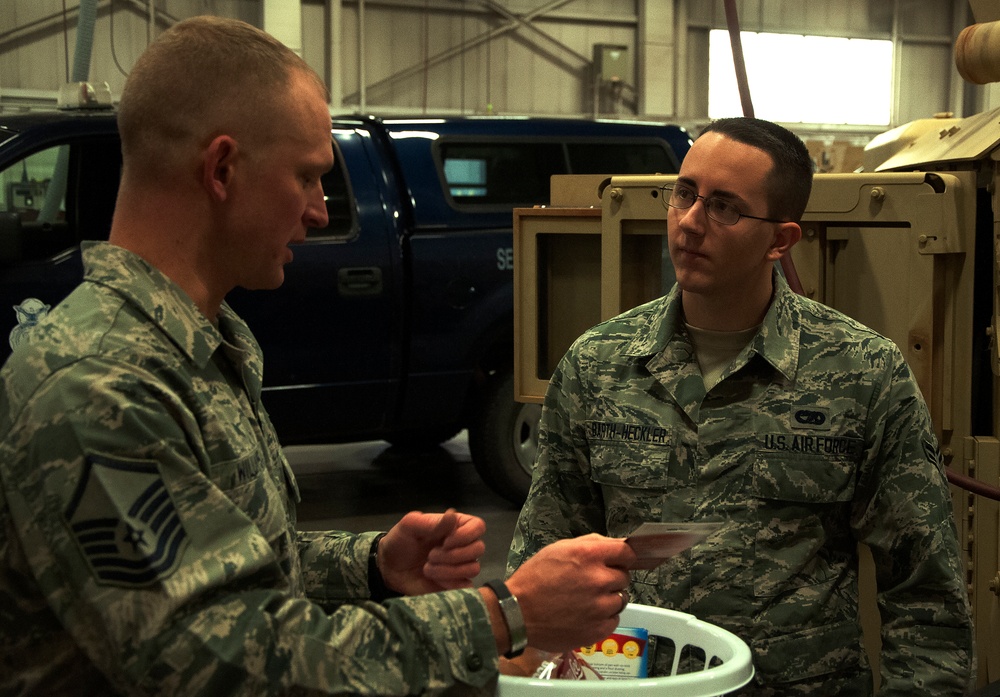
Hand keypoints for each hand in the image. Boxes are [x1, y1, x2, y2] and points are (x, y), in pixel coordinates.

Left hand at [378, 509, 486, 595]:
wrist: (389, 568)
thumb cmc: (400, 542)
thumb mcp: (410, 526)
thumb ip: (432, 522)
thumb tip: (453, 514)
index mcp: (455, 527)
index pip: (478, 526)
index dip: (466, 535)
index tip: (445, 541)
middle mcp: (462, 545)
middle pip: (478, 549)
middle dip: (453, 555)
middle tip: (431, 556)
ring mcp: (461, 566)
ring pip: (474, 568)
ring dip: (448, 570)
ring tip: (428, 568)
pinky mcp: (456, 585)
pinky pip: (467, 586)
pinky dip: (450, 584)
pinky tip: (434, 579)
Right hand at [504, 534, 636, 653]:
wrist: (517, 612)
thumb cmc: (535, 578)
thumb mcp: (559, 549)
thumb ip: (590, 544)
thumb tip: (615, 545)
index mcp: (589, 555)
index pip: (626, 552)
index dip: (623, 557)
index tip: (617, 562)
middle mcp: (599, 579)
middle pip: (624, 577)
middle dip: (611, 578)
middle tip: (592, 583)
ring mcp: (600, 607)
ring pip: (621, 599)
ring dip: (608, 599)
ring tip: (587, 601)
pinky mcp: (598, 629)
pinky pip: (613, 620)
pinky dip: (603, 618)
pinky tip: (586, 615)